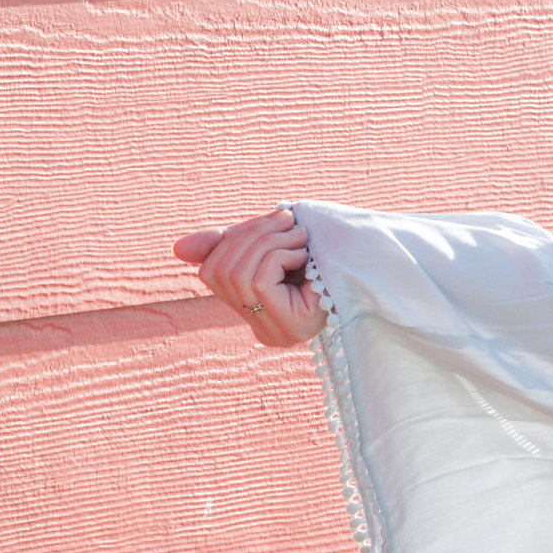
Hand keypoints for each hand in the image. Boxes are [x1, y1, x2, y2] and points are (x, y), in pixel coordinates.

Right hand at [172, 210, 326, 347]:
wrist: (376, 270)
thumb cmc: (323, 257)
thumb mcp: (273, 247)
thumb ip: (228, 246)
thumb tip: (177, 248)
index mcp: (252, 314)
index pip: (211, 272)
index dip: (232, 239)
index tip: (272, 220)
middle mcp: (259, 330)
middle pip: (222, 271)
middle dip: (253, 236)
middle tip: (289, 221)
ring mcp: (273, 332)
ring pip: (239, 273)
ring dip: (269, 242)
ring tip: (299, 235)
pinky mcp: (289, 328)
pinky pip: (259, 280)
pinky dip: (278, 256)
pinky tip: (302, 255)